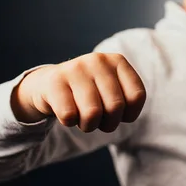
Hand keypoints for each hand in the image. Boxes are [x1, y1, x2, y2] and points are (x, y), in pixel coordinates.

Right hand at [11, 52, 146, 132]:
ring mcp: (75, 68)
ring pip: (92, 113)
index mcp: (117, 61)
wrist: (48, 83)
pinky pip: (69, 116)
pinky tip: (67, 111)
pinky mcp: (55, 80)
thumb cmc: (89, 93)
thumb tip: (126, 114)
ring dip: (88, 125)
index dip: (129, 114)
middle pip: (115, 107)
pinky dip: (69, 122)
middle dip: (108, 123)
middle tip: (98, 120)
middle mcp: (98, 60)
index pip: (137, 96)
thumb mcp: (112, 91)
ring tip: (82, 117)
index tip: (118, 114)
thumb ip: (127, 100)